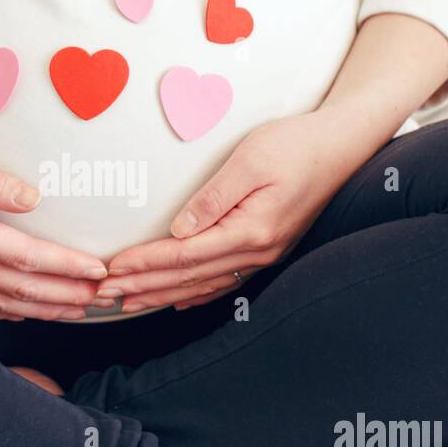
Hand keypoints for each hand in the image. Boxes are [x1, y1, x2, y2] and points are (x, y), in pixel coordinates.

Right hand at [0, 131, 108, 320]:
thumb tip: (33, 200)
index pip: (25, 258)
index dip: (66, 266)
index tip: (99, 270)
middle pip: (19, 289)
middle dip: (65, 295)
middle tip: (103, 297)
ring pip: (1, 303)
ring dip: (43, 309)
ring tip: (78, 308)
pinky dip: (7, 311)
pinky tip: (28, 311)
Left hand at [100, 107, 377, 311]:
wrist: (342, 146)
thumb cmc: (297, 144)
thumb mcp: (251, 160)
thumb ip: (213, 197)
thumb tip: (179, 229)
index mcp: (251, 231)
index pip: (185, 255)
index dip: (145, 264)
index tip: (111, 269)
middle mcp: (257, 252)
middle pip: (189, 277)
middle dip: (144, 287)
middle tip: (104, 296)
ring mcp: (264, 255)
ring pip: (203, 284)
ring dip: (162, 294)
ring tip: (128, 302)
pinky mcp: (267, 249)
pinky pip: (224, 281)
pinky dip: (194, 293)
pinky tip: (176, 300)